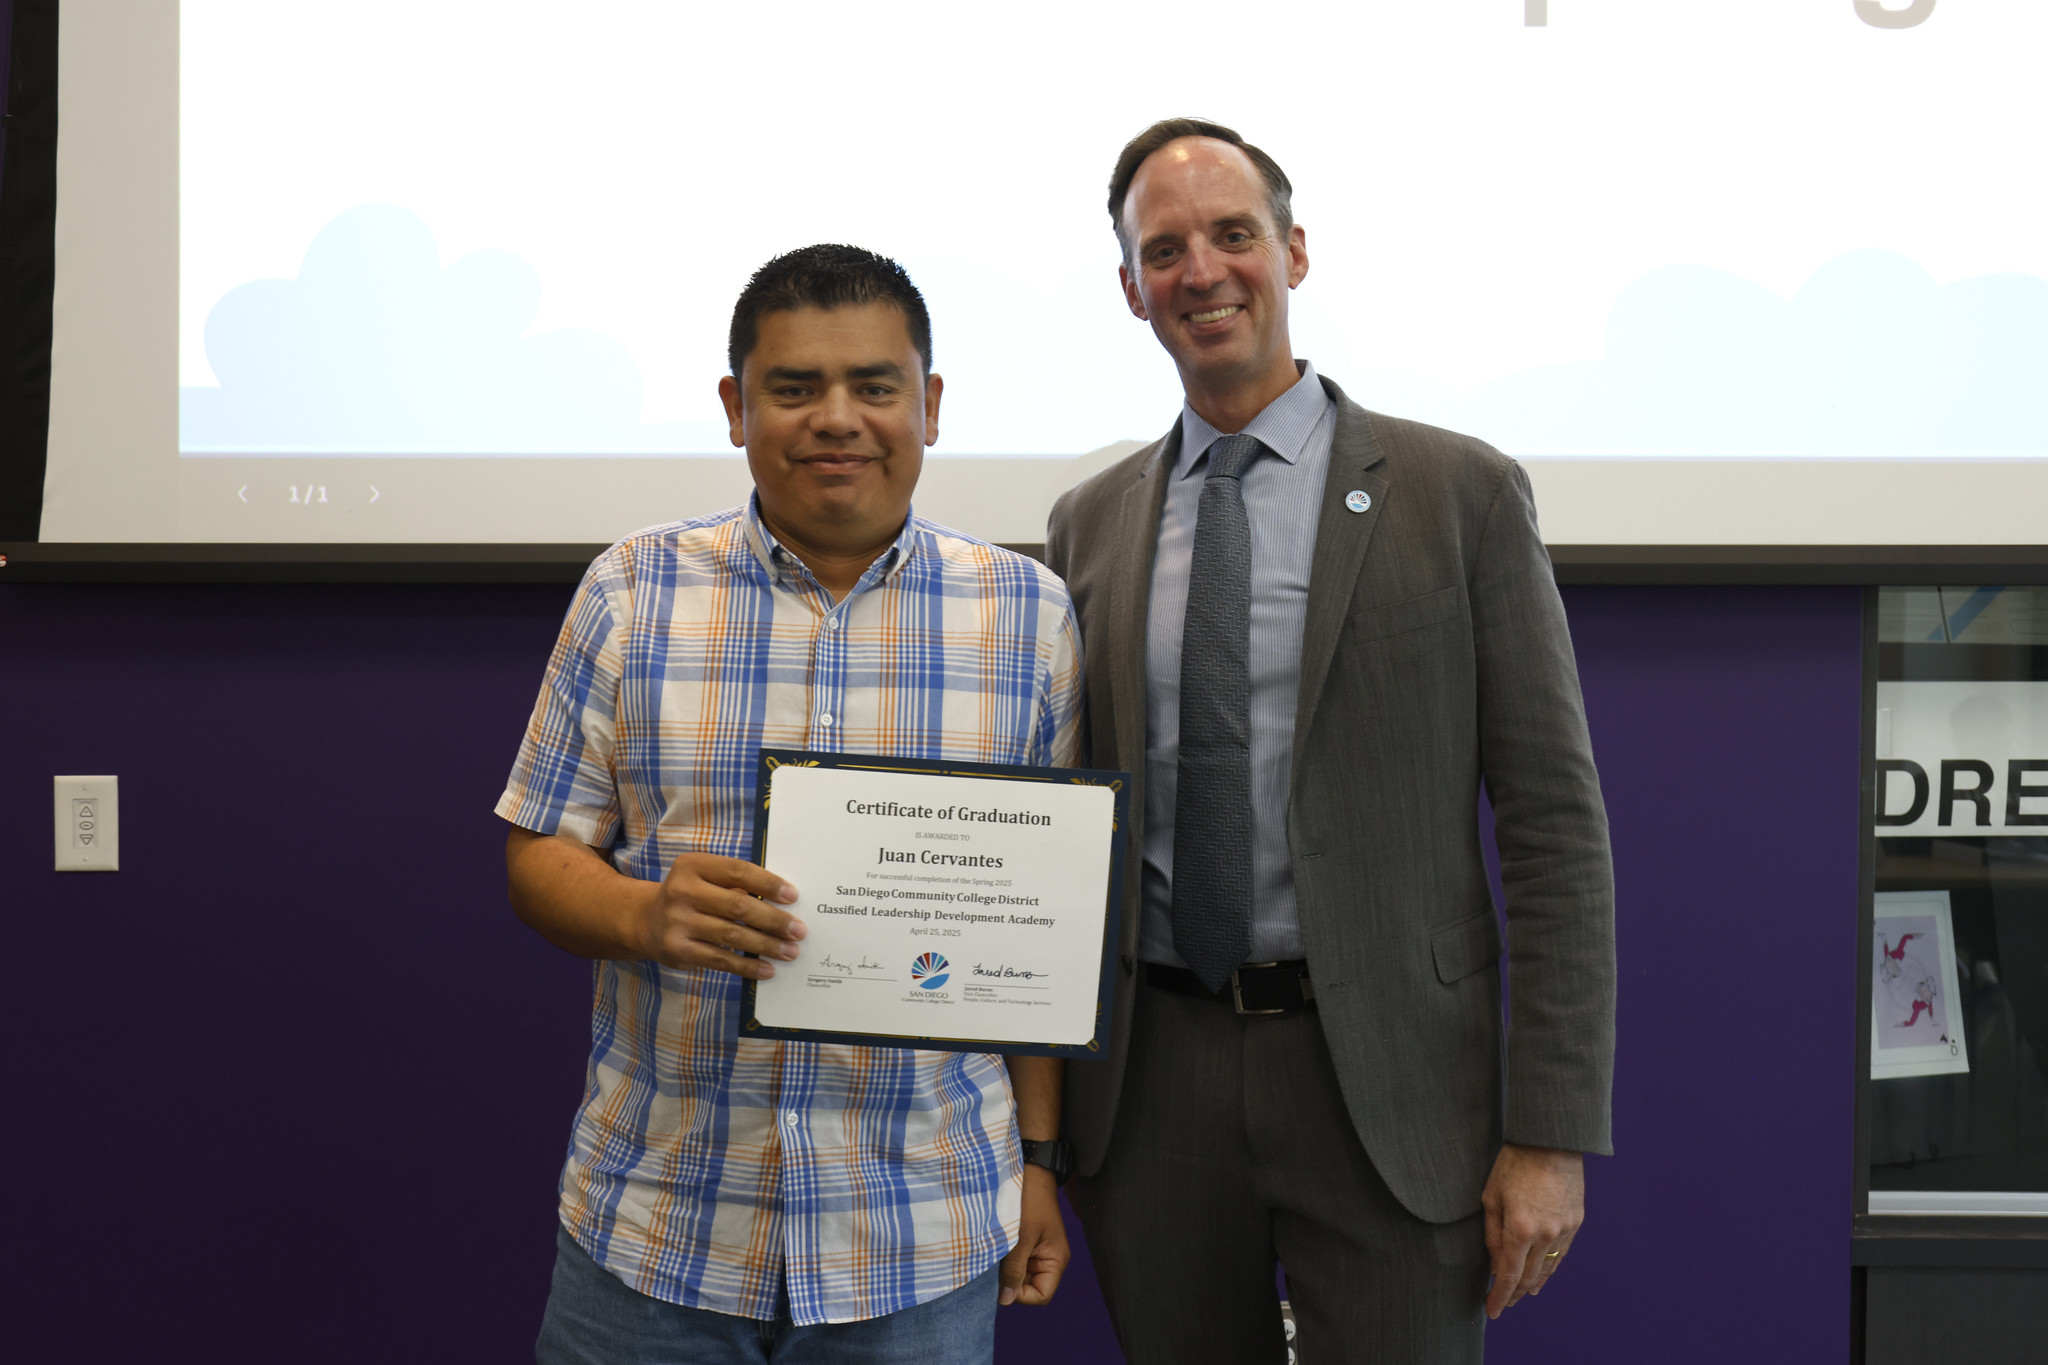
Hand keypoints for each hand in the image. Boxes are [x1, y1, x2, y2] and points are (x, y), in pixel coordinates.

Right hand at [640, 852, 803, 978]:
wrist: (646, 922)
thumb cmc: (692, 896)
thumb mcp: (706, 879)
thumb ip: (737, 885)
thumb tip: (784, 903)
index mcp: (692, 865)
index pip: (738, 871)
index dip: (768, 884)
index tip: (793, 896)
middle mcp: (682, 891)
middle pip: (738, 906)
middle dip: (774, 920)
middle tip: (799, 930)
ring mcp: (678, 922)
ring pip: (732, 935)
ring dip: (766, 945)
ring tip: (790, 951)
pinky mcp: (679, 950)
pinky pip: (720, 960)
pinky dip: (747, 966)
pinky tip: (767, 969)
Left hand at [999, 1166, 1069, 1305]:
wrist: (1029, 1169)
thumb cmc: (1029, 1199)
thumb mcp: (1021, 1237)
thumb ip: (1014, 1269)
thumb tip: (1006, 1300)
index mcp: (1056, 1260)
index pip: (1041, 1295)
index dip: (1021, 1293)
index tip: (1003, 1278)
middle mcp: (1048, 1258)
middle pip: (1029, 1287)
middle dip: (1011, 1279)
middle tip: (997, 1262)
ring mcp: (1036, 1250)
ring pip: (1018, 1273)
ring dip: (1005, 1267)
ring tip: (996, 1250)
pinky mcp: (1024, 1241)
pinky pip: (1014, 1260)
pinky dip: (1003, 1257)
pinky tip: (995, 1245)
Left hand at [1481, 1143, 1583, 1318]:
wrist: (1550, 1142)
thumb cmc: (1514, 1164)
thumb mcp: (1491, 1197)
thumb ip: (1492, 1235)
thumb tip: (1495, 1264)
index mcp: (1519, 1229)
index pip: (1508, 1275)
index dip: (1499, 1296)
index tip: (1491, 1310)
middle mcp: (1545, 1235)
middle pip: (1529, 1277)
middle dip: (1514, 1294)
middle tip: (1503, 1304)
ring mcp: (1564, 1230)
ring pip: (1548, 1269)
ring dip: (1533, 1285)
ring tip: (1521, 1295)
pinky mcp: (1576, 1222)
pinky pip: (1561, 1255)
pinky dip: (1550, 1269)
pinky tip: (1542, 1275)